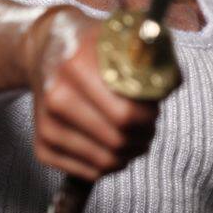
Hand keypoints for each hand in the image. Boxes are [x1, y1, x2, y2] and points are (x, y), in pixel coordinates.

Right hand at [25, 6, 158, 180]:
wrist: (47, 49)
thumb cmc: (93, 47)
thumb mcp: (121, 39)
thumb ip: (151, 60)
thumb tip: (170, 83)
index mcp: (77, 66)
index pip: (126, 114)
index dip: (148, 118)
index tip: (153, 112)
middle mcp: (56, 97)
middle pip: (117, 140)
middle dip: (142, 137)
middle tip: (148, 128)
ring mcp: (46, 124)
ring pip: (105, 162)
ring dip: (129, 154)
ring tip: (133, 137)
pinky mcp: (42, 147)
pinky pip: (90, 173)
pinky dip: (110, 165)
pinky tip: (113, 146)